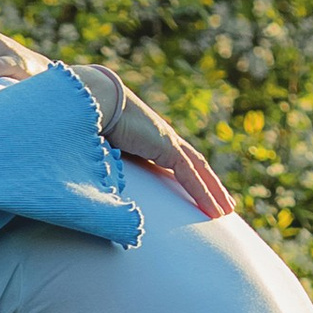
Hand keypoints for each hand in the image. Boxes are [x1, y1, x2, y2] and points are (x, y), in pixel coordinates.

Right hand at [69, 61, 237, 219]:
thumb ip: (106, 167)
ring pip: (198, 171)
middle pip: (194, 165)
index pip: (176, 161)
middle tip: (224, 205)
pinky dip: (203, 193)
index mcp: (148, 139)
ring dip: (213, 192)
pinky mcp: (167, 146)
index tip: (198, 194)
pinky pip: (190, 175)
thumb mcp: (100, 152)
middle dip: (210, 185)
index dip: (190, 178)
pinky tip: (213, 211)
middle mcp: (161, 138)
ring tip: (225, 212)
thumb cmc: (87, 124)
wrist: (91, 101)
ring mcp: (166, 140)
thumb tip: (92, 185)